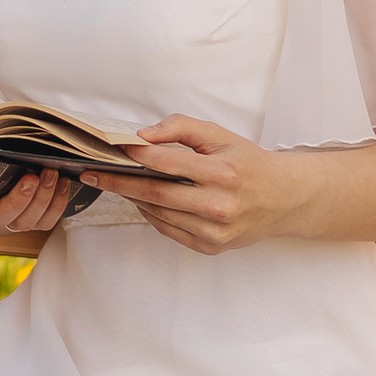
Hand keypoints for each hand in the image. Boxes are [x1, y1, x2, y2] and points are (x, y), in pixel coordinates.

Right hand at [0, 167, 78, 237]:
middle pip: (27, 219)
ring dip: (55, 199)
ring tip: (60, 175)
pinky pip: (52, 217)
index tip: (29, 178)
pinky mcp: (37, 216)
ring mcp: (24, 222)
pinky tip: (67, 181)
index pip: (2, 214)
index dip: (18, 199)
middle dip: (41, 195)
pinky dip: (62, 201)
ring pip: (43, 221)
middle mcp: (7, 223)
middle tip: (49, 171)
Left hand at [88, 116, 289, 253]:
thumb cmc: (249, 164)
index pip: (169, 164)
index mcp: (224, 174)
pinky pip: (170, 230)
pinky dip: (152, 215)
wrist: (283, 199)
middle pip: (156, 195)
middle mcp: (219, 206)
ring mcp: (215, 231)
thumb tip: (145, 135)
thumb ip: (182, 128)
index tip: (112, 150)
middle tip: (93, 173)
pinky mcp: (211, 247)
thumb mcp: (221, 136)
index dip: (138, 156)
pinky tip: (143, 200)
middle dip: (120, 183)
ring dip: (133, 199)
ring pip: (160, 215)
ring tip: (114, 183)